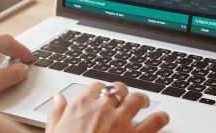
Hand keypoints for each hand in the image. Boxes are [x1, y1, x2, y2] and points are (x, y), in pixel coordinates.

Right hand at [46, 82, 169, 132]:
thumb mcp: (54, 131)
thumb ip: (57, 113)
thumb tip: (59, 99)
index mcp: (82, 105)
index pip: (97, 86)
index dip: (102, 89)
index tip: (103, 94)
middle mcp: (103, 109)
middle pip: (118, 88)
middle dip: (123, 91)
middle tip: (125, 97)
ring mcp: (120, 121)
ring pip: (137, 98)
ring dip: (142, 99)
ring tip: (144, 102)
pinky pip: (154, 121)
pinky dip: (160, 117)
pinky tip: (162, 118)